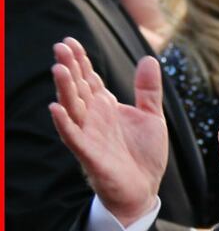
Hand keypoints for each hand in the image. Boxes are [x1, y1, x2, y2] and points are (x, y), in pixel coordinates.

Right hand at [48, 37, 166, 226]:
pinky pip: (74, 137)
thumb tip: (149, 59)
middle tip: (60, 46)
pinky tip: (55, 108)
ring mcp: (89, 135)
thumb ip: (148, 90)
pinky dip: (64, 124)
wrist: (144, 190)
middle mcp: (93, 118)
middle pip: (78, 88)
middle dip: (69, 68)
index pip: (89, 79)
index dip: (80, 61)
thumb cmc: (144, 155)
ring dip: (64, 90)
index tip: (70, 41)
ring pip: (72, 108)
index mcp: (106, 107)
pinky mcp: (90, 155)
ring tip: (59, 69)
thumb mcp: (151, 117)